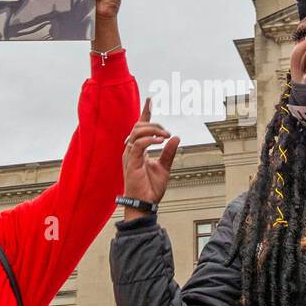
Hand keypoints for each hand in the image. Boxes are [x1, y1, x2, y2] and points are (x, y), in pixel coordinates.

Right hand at [122, 98, 178, 219]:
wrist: (145, 205)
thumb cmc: (151, 189)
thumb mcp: (165, 168)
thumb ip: (169, 152)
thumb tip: (176, 137)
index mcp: (137, 150)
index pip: (139, 127)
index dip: (145, 113)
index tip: (150, 100)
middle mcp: (131, 150)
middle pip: (138, 126)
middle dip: (154, 124)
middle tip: (167, 132)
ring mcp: (129, 156)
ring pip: (137, 132)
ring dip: (153, 130)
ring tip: (165, 135)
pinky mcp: (131, 162)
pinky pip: (138, 144)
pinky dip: (150, 140)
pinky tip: (161, 141)